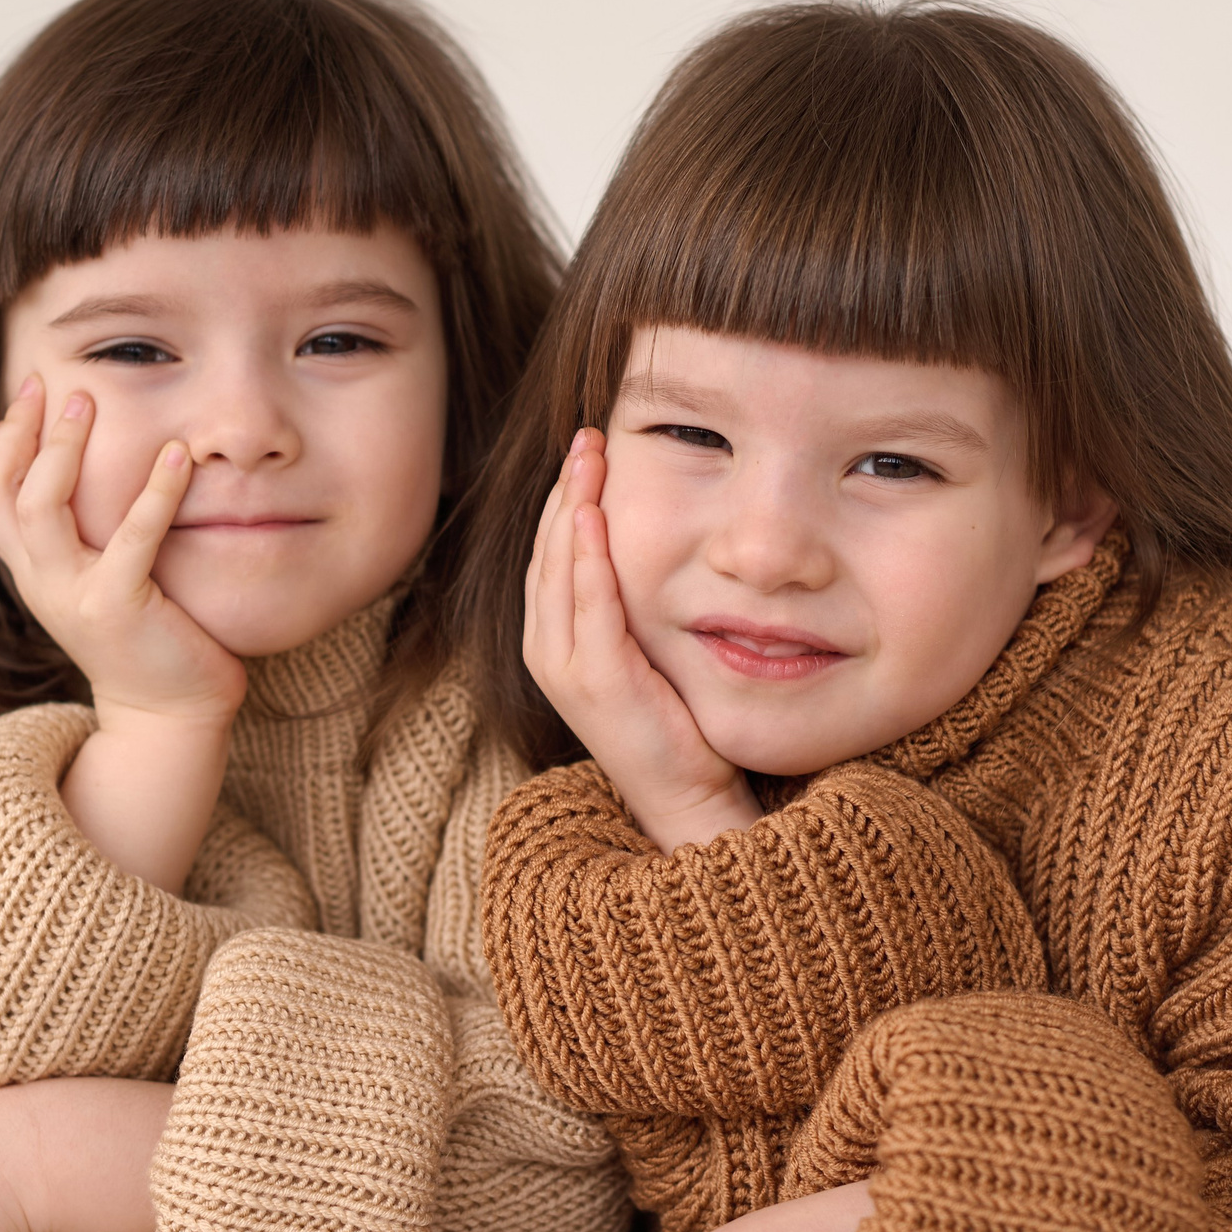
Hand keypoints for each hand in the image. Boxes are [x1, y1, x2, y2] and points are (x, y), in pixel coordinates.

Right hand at [0, 378, 243, 887]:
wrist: (168, 716)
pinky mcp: (120, 608)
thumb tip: (96, 468)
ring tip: (90, 401)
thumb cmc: (147, 639)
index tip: (28, 393)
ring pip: (41, 507)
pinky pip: (132, 539)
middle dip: (23, 431)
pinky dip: (154, 492)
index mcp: (32, 572)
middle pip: (3, 493)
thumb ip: (86, 536)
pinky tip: (178, 456)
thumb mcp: (98, 580)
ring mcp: (73, 596)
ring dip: (62, 449)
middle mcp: (41, 582)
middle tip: (55, 383)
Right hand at [525, 428, 760, 849]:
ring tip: (589, 456)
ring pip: (560, 569)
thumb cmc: (672, 722)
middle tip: (588, 436)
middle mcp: (548, 649)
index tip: (587, 450)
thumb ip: (628, 605)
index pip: (551, 553)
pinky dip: (588, 557)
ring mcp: (565, 667)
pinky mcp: (598, 680)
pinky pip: (588, 605)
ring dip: (574, 506)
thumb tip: (647, 546)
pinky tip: (595, 516)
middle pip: (548, 551)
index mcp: (553, 640)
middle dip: (567, 489)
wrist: (684, 796)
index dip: (565, 498)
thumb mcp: (641, 651)